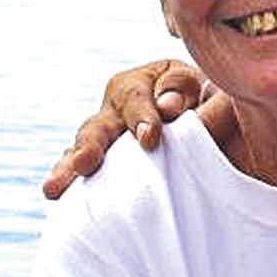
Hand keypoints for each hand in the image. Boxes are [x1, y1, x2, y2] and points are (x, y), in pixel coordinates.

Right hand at [42, 59, 227, 198]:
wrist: (222, 127)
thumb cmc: (218, 104)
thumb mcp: (213, 89)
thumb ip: (190, 92)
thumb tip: (168, 106)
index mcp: (146, 81)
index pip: (137, 97)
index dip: (143, 117)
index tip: (151, 139)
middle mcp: (118, 106)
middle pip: (100, 124)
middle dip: (92, 146)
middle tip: (85, 164)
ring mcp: (108, 135)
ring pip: (85, 148)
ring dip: (70, 166)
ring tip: (54, 188)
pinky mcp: (106, 162)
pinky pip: (82, 168)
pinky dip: (71, 179)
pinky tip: (58, 194)